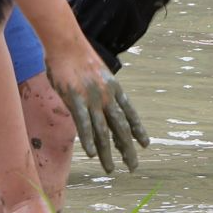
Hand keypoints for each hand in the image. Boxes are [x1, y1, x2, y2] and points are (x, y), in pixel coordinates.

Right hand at [48, 42, 148, 173]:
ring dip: (108, 152)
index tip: (145, 145)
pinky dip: (88, 140)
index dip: (138, 130)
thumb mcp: (98, 74)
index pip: (130, 114)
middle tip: (133, 165)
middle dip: (127, 148)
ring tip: (111, 169)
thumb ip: (102, 91)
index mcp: (114, 88)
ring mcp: (92, 98)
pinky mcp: (75, 99)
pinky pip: (84, 124)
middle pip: (120, 127)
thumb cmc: (78, 57)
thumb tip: (102, 106)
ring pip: (103, 131)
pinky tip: (92, 154)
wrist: (66, 43)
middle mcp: (107, 96)